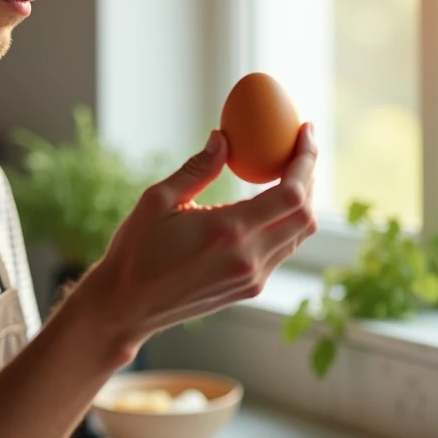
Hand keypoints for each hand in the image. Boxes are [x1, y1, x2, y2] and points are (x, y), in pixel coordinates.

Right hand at [81, 123, 318, 355]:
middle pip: (306, 215)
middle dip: (310, 176)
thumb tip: (223, 137)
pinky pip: (283, 249)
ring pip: (299, 234)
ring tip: (290, 169)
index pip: (291, 193)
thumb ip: (197, 169)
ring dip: (302, 199)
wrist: (127, 306)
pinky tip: (272, 201)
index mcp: (228, 232)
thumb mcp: (158, 200)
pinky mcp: (250, 288)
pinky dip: (287, 221)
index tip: (305, 131)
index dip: (306, 159)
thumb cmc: (136, 250)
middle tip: (300, 146)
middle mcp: (249, 258)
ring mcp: (253, 278)